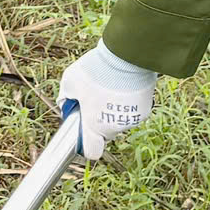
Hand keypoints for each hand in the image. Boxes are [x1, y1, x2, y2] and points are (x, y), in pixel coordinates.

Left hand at [56, 43, 157, 160]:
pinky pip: (132, 111)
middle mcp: (113, 128)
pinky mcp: (144, 110)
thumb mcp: (69, 81)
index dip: (87, 144)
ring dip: (114, 110)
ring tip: (110, 88)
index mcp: (93, 126)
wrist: (125, 58)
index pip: (92, 151)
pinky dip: (128, 103)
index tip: (83, 131)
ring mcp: (131, 120)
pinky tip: (123, 86)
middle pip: (105, 132)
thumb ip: (65, 96)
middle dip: (99, 120)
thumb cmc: (94, 70)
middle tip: (95, 99)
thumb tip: (65, 103)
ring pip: (119, 120)